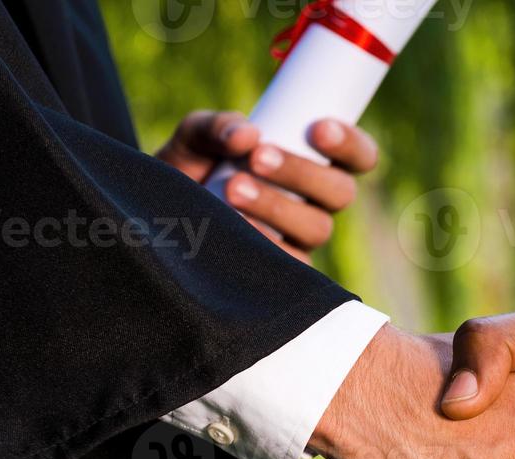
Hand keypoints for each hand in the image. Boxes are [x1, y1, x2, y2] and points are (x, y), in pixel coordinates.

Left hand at [156, 111, 377, 262]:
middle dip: (302, 172)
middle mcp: (317, 204)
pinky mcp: (282, 274)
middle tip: (257, 157)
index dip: (350, 144)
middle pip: (340, 192)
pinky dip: (266, 246)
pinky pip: (292, 267)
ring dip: (279, 207)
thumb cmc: (190, 169)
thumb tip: (246, 136)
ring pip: (316, 227)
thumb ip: (216, 127)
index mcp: (315, 164)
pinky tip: (236, 230)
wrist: (156, 219)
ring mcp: (301, 241)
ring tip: (232, 190)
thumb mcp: (196, 137)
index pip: (358, 156)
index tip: (317, 129)